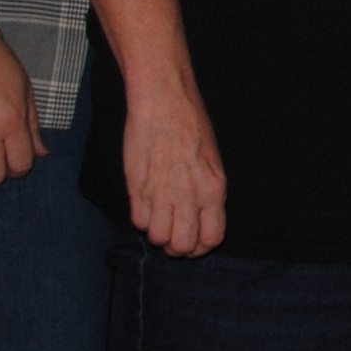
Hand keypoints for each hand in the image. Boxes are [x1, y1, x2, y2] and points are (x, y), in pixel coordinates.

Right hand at [119, 86, 226, 256]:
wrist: (163, 102)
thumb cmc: (191, 125)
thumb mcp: (213, 160)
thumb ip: (207, 192)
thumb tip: (200, 217)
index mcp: (213, 190)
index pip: (211, 239)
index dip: (201, 247)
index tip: (195, 242)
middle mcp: (188, 196)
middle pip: (182, 246)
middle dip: (178, 247)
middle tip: (174, 235)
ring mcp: (160, 193)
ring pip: (158, 238)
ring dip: (158, 233)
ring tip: (159, 219)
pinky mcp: (136, 187)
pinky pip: (138, 221)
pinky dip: (141, 219)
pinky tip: (146, 206)